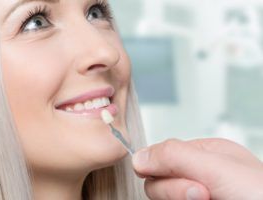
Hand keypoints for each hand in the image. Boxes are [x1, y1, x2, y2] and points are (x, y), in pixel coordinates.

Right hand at [132, 138, 262, 199]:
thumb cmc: (260, 195)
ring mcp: (197, 196)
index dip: (160, 167)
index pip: (160, 155)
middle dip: (175, 189)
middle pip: (158, 180)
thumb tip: (138, 157)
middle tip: (202, 194)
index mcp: (204, 154)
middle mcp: (199, 175)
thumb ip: (174, 156)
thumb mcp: (216, 167)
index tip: (174, 176)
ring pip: (163, 198)